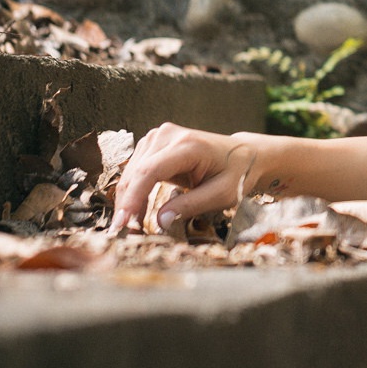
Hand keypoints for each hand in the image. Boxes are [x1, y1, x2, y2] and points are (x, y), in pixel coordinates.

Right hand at [110, 124, 261, 232]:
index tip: (123, 222)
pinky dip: (134, 191)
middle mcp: (168, 135)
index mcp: (188, 145)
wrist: (243, 155)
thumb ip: (191, 206)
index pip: (150, 171)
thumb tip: (160, 221)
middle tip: (124, 232)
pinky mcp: (153, 143)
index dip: (133, 198)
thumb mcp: (223, 194)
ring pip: (131, 172)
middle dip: (127, 204)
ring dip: (128, 199)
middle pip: (136, 172)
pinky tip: (137, 211)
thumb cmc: (236, 174)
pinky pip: (136, 170)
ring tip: (132, 225)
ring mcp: (158, 137)